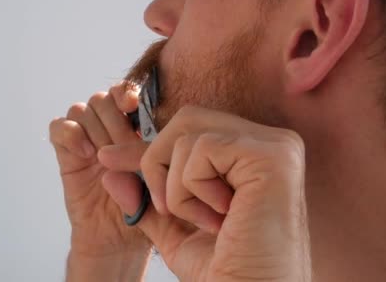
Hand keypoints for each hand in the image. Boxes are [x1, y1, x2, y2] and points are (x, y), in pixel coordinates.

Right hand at [49, 82, 150, 264]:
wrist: (117, 240)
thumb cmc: (147, 211)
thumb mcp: (157, 181)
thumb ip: (151, 158)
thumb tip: (134, 141)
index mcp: (134, 129)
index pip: (126, 94)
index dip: (126, 93)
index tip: (131, 106)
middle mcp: (108, 130)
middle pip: (103, 99)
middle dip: (112, 120)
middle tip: (121, 148)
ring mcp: (86, 141)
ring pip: (82, 110)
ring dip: (93, 128)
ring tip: (103, 156)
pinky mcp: (66, 155)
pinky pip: (59, 127)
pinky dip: (70, 134)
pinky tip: (85, 153)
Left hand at [99, 106, 311, 281]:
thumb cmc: (224, 271)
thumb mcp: (177, 229)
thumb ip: (148, 197)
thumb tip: (108, 170)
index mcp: (256, 156)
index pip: (193, 132)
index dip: (149, 147)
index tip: (107, 159)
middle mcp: (273, 144)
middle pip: (188, 119)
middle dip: (157, 160)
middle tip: (165, 208)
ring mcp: (277, 147)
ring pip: (189, 134)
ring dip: (178, 186)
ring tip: (207, 222)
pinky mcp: (272, 157)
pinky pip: (202, 149)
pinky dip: (191, 188)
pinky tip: (219, 218)